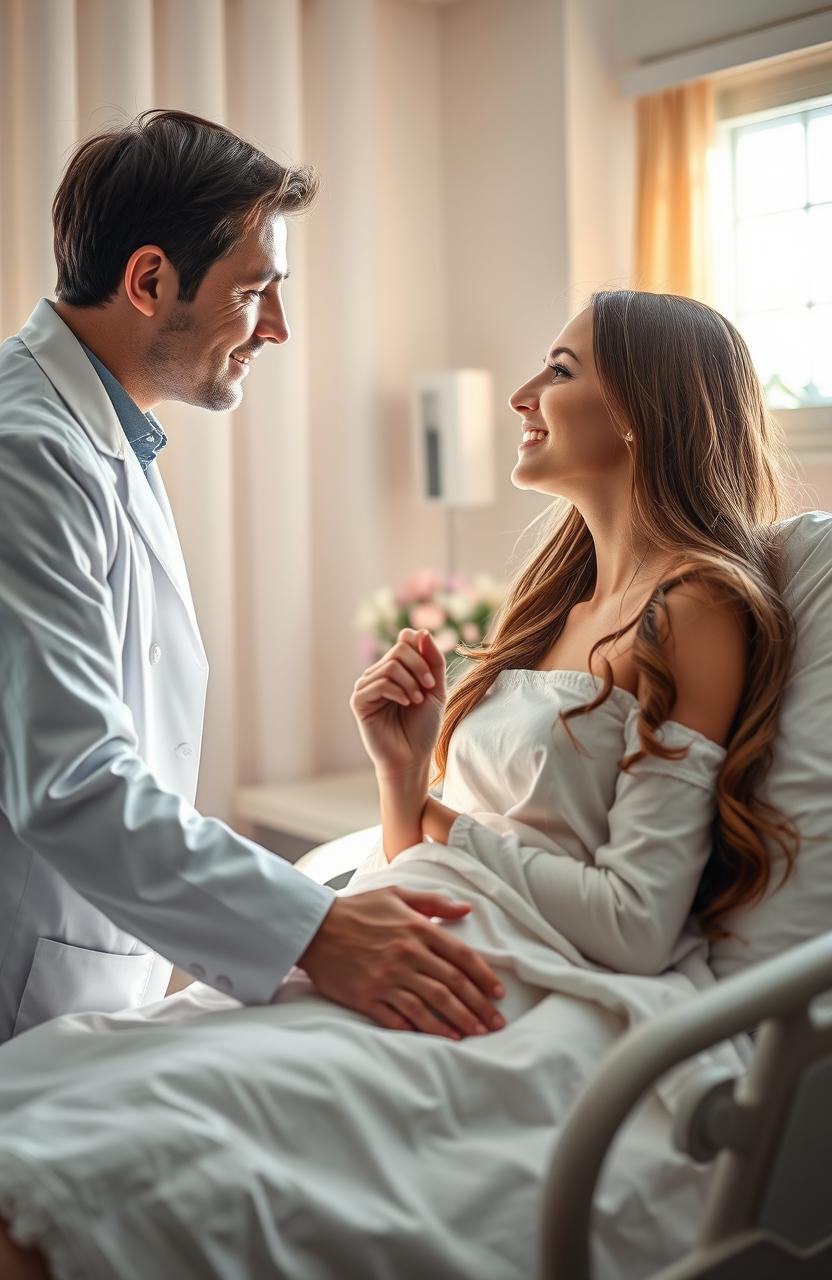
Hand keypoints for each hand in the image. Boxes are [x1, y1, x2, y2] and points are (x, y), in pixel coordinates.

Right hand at [298, 888, 505, 1039]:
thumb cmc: (357, 909)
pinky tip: (442, 1038)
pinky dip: (424, 1030)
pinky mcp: (368, 997)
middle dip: (478, 1006)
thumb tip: (466, 908)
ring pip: (432, 1005)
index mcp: (417, 929)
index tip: (499, 993)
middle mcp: (406, 955)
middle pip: (452, 986)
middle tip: (496, 1023)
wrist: (314, 927)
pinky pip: (401, 1019)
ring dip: (458, 1022)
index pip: (461, 957)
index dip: (484, 977)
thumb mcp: (397, 894)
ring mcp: (387, 978)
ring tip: (476, 1034)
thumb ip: (434, 902)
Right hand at [350, 629, 446, 776]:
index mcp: (395, 670)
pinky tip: (405, 703)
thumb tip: (421, 631)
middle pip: (400, 649)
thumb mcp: (436, 690)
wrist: (413, 758)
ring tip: (417, 700)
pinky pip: (379, 682)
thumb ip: (433, 661)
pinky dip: (398, 691)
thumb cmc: (423, 728)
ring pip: (391, 665)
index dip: (422, 650)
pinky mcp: (359, 701)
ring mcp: (366, 686)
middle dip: (420, 666)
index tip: (433, 675)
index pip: (405, 640)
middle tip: (429, 687)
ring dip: (411, 682)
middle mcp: (378, 674)